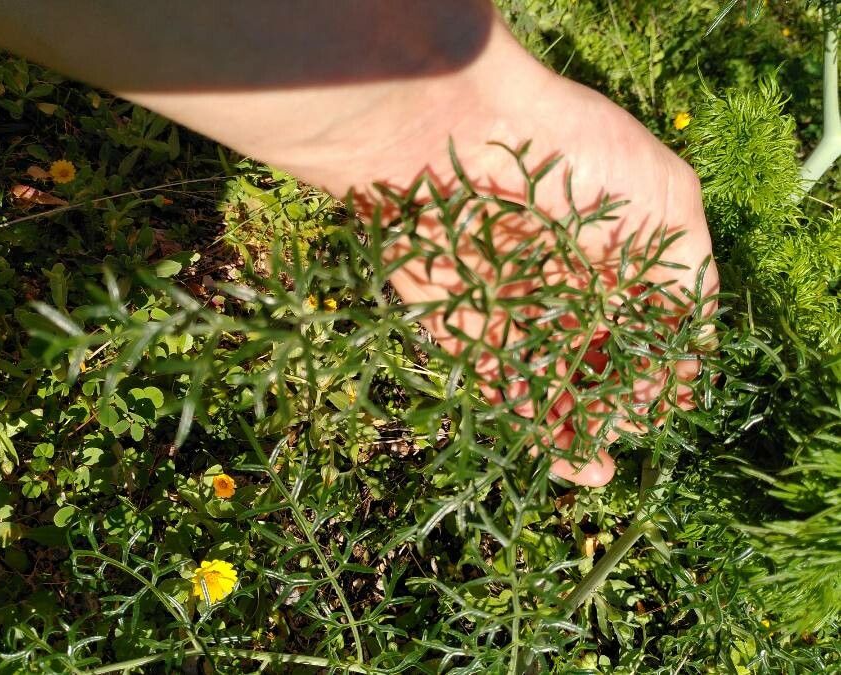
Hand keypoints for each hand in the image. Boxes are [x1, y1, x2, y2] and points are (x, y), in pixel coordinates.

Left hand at [352, 41, 717, 486]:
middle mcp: (561, 281)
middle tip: (631, 434)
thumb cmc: (568, 151)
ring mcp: (509, 304)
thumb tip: (693, 345)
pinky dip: (524, 419)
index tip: (673, 399)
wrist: (448, 131)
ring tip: (595, 470)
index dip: (659, 362)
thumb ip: (688, 270)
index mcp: (612, 249)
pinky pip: (494, 381)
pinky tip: (557, 451)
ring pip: (544, 379)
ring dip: (571, 427)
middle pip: (592, 355)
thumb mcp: (665, 196)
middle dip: (614, 401)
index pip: (641, 319)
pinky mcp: (458, 322)